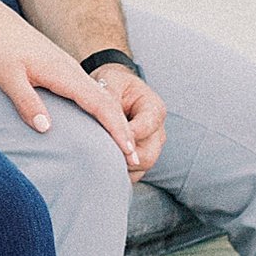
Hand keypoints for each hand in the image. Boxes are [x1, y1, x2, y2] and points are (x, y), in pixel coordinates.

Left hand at [0, 10, 139, 165]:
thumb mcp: (6, 76)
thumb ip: (26, 101)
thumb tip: (46, 129)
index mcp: (63, 72)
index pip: (98, 103)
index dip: (115, 127)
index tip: (128, 149)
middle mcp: (72, 71)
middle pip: (106, 102)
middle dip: (122, 130)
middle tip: (133, 158)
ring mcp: (69, 71)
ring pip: (100, 98)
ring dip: (115, 122)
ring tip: (124, 149)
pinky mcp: (63, 73)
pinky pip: (90, 94)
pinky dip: (102, 112)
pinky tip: (101, 127)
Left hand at [95, 64, 168, 179]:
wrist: (114, 89)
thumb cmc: (113, 82)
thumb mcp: (110, 82)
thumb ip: (109, 102)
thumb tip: (106, 124)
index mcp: (154, 109)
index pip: (145, 128)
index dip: (126, 137)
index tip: (104, 139)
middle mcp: (158, 131)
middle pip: (148, 155)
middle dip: (123, 157)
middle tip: (99, 154)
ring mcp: (152, 146)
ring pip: (142, 168)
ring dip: (121, 168)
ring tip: (98, 160)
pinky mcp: (141, 157)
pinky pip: (134, 174)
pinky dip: (119, 173)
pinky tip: (102, 166)